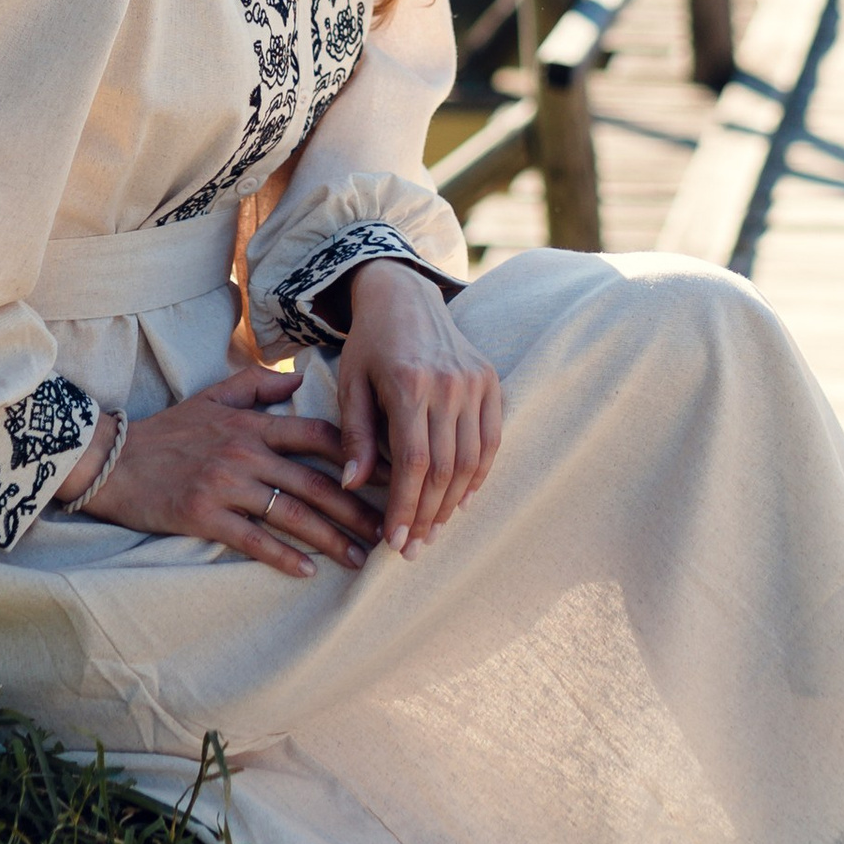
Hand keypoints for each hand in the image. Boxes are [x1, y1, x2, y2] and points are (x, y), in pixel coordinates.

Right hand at [66, 360, 382, 577]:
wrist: (112, 460)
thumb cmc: (167, 430)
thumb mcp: (213, 395)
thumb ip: (258, 384)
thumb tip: (299, 381)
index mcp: (253, 423)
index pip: (320, 436)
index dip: (358, 455)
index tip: (388, 475)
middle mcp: (246, 452)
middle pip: (316, 482)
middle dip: (356, 509)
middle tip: (388, 530)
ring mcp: (225, 485)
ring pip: (292, 514)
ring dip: (330, 538)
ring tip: (359, 557)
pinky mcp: (203, 515)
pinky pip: (253, 539)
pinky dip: (282, 556)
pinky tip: (307, 571)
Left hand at [335, 265, 501, 555]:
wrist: (405, 294)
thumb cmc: (369, 345)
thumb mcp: (350, 385)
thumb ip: (355, 435)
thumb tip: (352, 485)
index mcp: (409, 384)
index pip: (413, 462)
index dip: (406, 507)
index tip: (394, 541)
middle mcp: (449, 384)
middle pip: (445, 467)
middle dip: (428, 514)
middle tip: (413, 548)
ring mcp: (475, 381)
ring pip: (473, 459)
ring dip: (454, 502)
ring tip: (434, 530)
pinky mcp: (490, 380)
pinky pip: (492, 438)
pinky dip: (480, 474)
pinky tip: (461, 499)